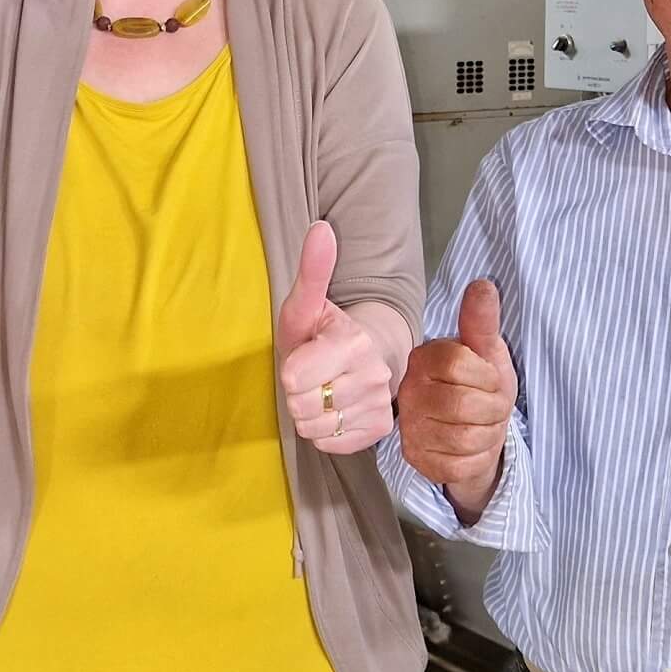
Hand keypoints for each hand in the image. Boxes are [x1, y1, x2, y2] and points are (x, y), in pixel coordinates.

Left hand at [278, 223, 387, 454]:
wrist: (362, 355)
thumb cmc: (323, 330)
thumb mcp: (307, 302)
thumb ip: (312, 270)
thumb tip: (320, 228)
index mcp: (353, 342)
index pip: (294, 379)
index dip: (290, 370)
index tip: (302, 356)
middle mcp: (373, 375)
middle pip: (302, 405)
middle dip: (298, 392)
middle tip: (311, 374)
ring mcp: (379, 404)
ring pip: (315, 427)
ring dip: (309, 413)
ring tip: (322, 390)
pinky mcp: (380, 428)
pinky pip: (331, 443)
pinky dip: (325, 431)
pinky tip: (334, 408)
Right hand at [395, 279, 517, 511]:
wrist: (477, 433)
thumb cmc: (483, 389)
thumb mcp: (488, 354)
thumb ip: (482, 322)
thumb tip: (484, 284)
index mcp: (425, 359)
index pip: (459, 364)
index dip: (488, 377)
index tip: (490, 380)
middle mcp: (409, 391)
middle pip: (464, 404)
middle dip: (493, 410)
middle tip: (491, 408)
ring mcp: (409, 427)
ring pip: (464, 437)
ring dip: (487, 435)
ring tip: (482, 426)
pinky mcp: (415, 459)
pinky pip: (458, 465)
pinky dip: (477, 459)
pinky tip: (471, 448)